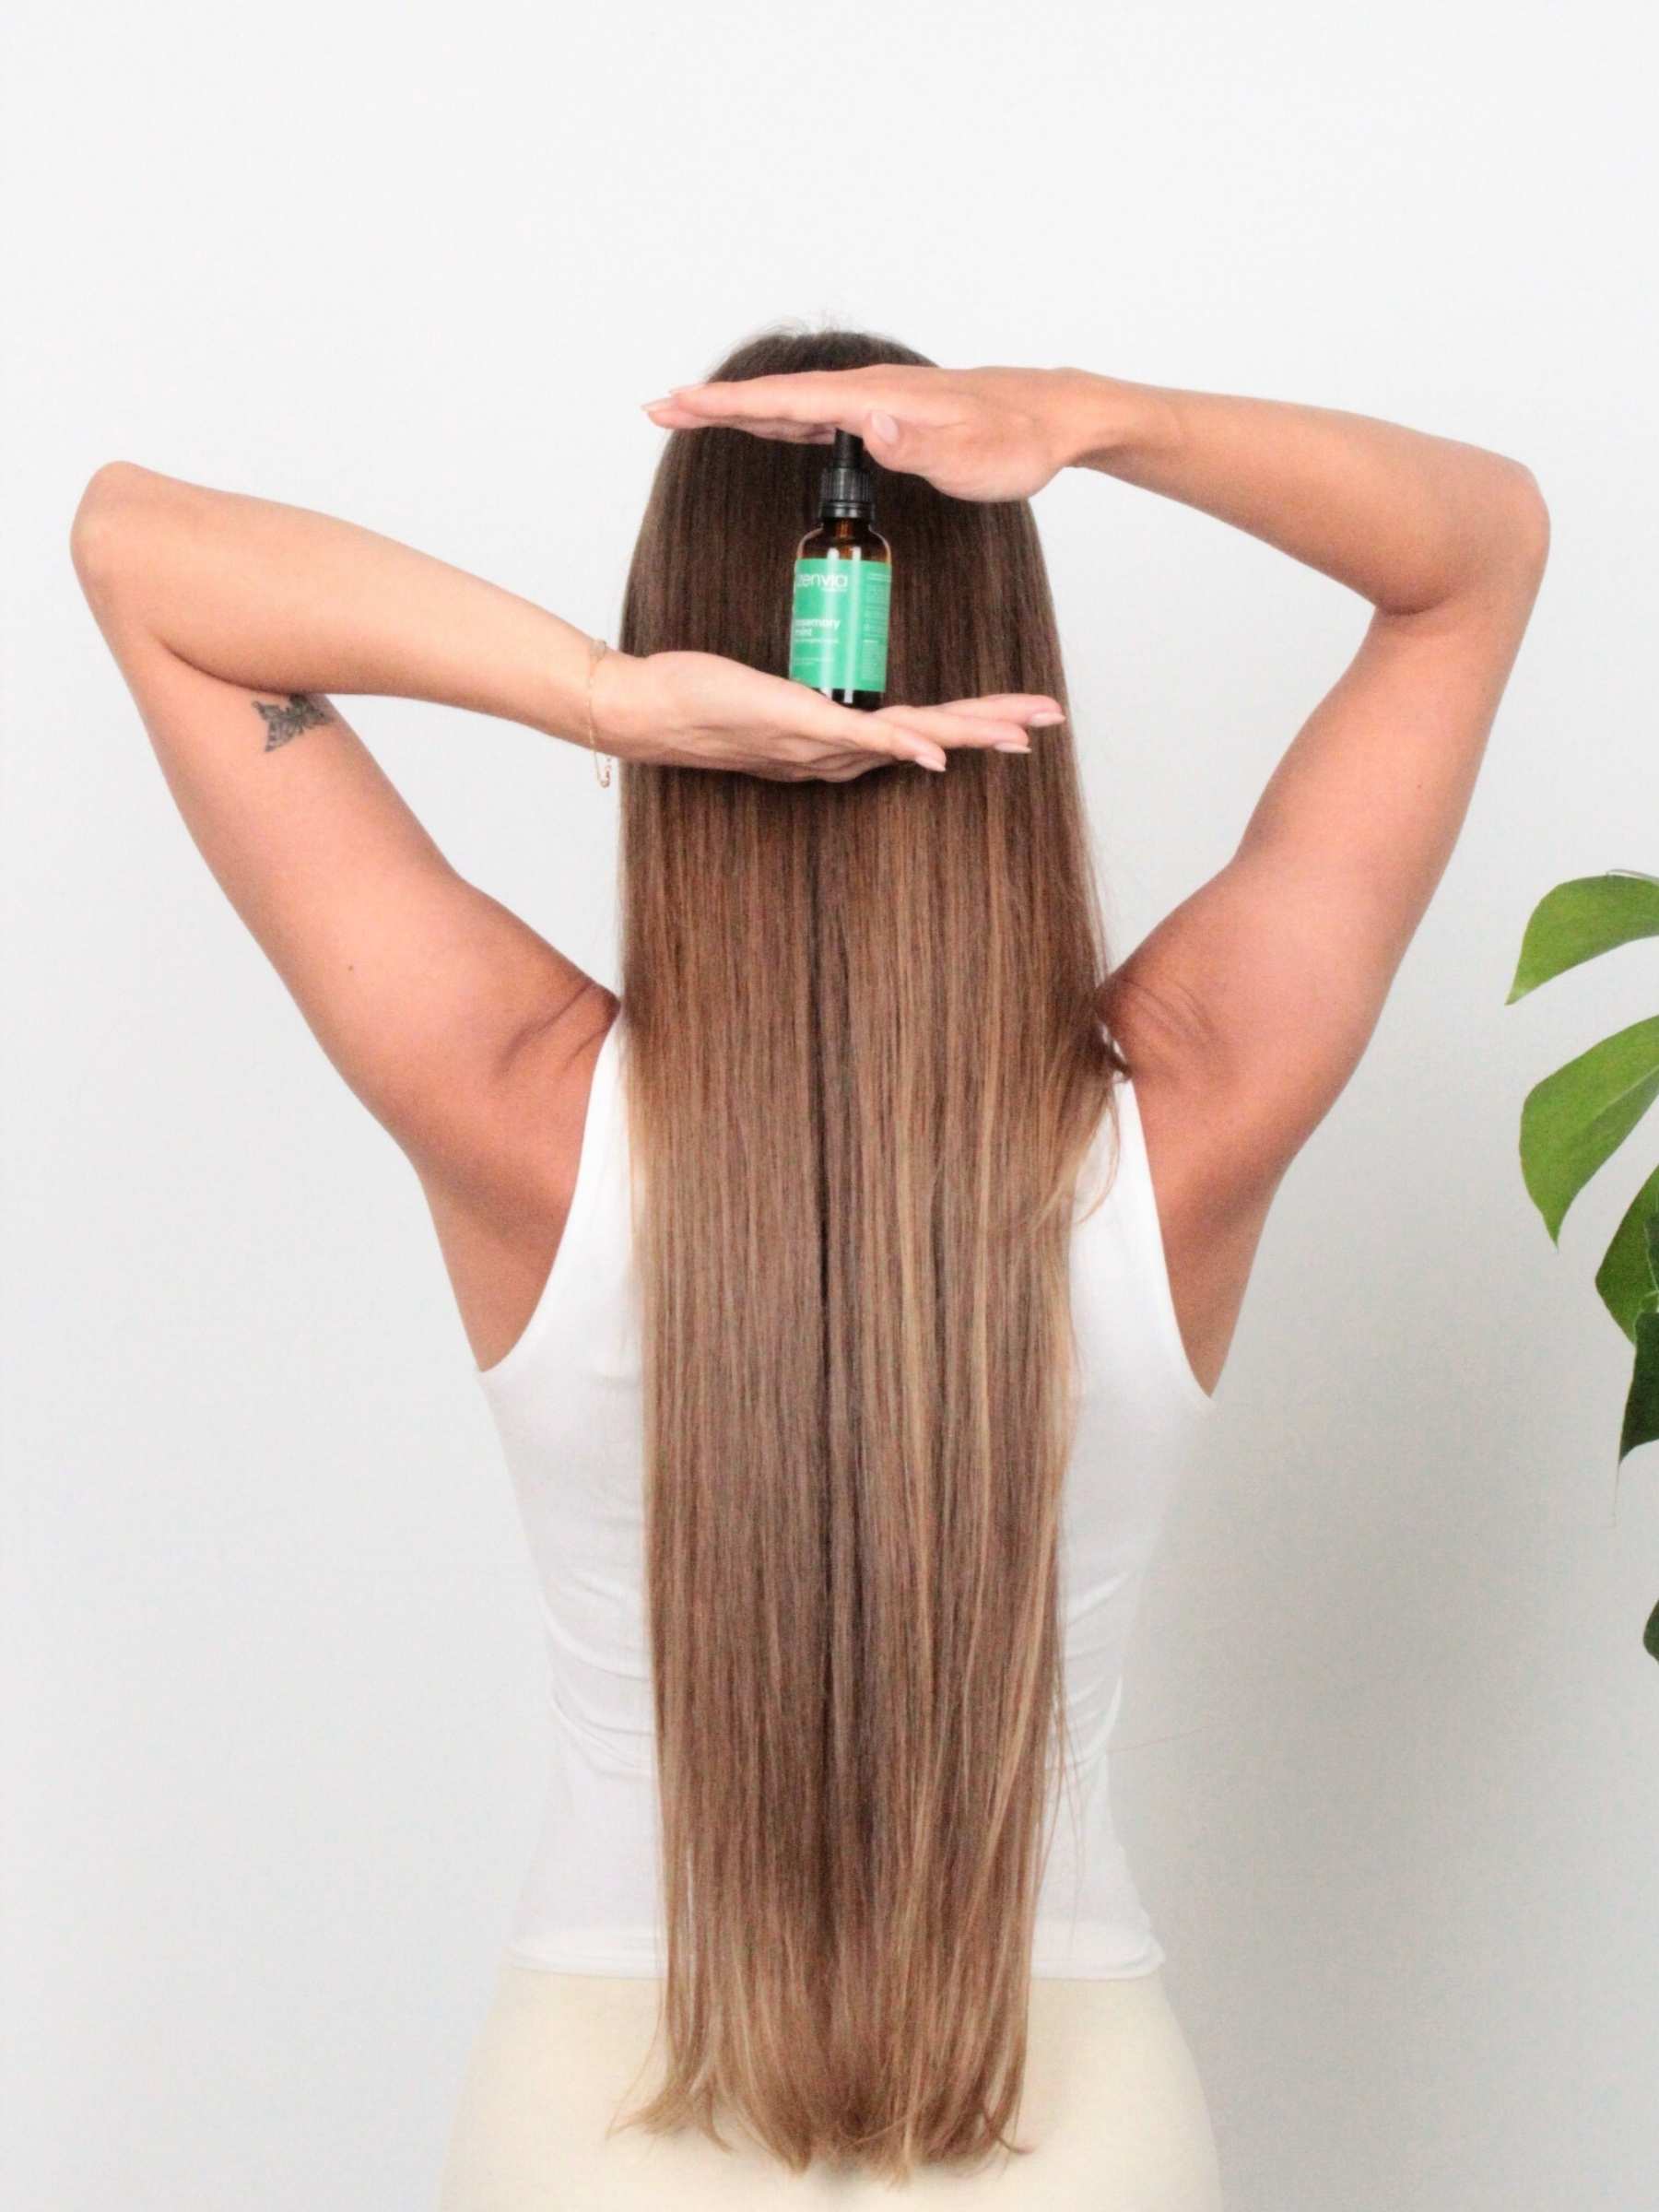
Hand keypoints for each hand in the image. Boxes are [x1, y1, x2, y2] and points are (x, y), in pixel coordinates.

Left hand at [598, 647, 1062, 782]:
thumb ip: (813, 708)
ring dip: (968, 735)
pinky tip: (935, 750)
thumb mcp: (772, 703)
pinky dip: (902, 742)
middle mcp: (837, 755)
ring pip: (911, 737)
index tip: (1020, 723)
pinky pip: (861, 735)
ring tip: (1018, 732)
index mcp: (838, 747)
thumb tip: (838, 701)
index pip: (923, 734)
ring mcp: (821, 743)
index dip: (974, 729)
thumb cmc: (704, 701)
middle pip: (934, 740)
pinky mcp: (799, 723)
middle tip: (1049, 722)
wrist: (651, 712)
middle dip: (994, 730)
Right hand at [641, 363, 1079, 503]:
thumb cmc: (1017, 443)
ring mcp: (875, 402)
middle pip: (776, 398)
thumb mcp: (973, 457)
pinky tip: (765, 429)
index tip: (676, 405)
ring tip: (688, 415)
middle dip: (714, 405)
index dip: (728, 406)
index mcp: (875, 401)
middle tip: (656, 410)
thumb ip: (922, 445)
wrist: (1052, 418)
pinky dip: (780, 420)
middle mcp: (868, 393)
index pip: (786, 402)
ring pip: (792, 405)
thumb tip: (872, 426)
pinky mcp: (887, 415)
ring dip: (739, 412)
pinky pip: (817, 415)